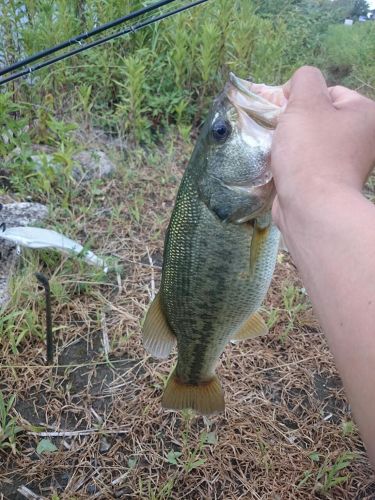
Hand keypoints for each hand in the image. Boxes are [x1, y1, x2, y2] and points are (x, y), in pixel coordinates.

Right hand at [271, 66, 374, 227]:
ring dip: (291, 144)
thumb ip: (304, 79)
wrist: (311, 208)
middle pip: (319, 118)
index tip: (286, 114)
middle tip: (283, 135)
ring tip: (281, 153)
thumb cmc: (310, 152)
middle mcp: (362, 138)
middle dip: (295, 124)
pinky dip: (293, 164)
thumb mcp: (305, 102)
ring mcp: (347, 164)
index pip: (330, 92)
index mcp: (366, 114)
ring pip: (310, 142)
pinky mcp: (330, 184)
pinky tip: (283, 169)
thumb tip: (298, 88)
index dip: (303, 99)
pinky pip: (307, 164)